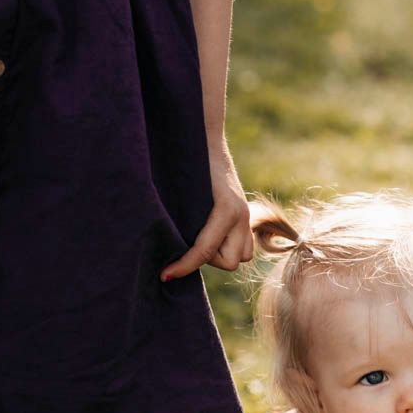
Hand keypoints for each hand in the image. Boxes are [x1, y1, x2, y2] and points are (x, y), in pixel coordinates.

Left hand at [161, 142, 253, 280]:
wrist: (204, 137)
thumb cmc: (186, 161)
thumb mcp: (180, 192)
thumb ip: (180, 220)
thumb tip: (165, 248)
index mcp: (226, 208)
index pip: (204, 251)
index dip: (183, 266)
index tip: (165, 275)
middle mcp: (242, 215)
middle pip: (228, 261)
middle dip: (207, 259)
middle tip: (187, 244)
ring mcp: (247, 216)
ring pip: (241, 257)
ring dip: (221, 254)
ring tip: (202, 240)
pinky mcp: (247, 216)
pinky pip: (245, 246)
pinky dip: (230, 247)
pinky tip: (212, 237)